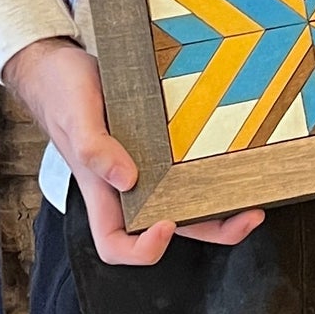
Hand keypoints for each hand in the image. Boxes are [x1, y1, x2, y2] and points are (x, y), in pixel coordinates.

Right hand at [3, 39, 264, 265]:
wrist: (59, 64)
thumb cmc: (60, 92)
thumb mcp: (75, 116)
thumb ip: (94, 149)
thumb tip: (127, 180)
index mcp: (101, 191)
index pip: (116, 244)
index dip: (143, 249)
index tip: (167, 224)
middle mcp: (126, 185)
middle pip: (170, 226)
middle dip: (213, 229)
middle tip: (250, 214)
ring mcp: (144, 163)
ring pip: (186, 196)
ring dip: (221, 202)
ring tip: (256, 191)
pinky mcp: (156, 140)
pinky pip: (184, 162)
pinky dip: (210, 165)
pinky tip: (233, 151)